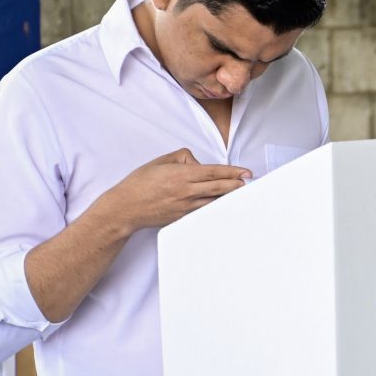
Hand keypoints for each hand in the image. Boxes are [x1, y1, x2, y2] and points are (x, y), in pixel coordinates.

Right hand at [98, 148, 251, 232]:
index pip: (213, 172)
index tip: (245, 172)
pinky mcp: (182, 217)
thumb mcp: (160, 162)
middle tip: (249, 182)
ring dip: (228, 196)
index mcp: (181, 175)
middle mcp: (186, 191)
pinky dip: (214, 205)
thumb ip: (182, 157)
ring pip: (214, 200)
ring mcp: (185, 206)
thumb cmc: (139, 183)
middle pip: (219, 187)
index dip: (232, 172)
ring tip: (240, 191)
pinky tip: (222, 203)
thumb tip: (197, 163)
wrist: (126, 208)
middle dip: (236, 184)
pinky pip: (203, 210)